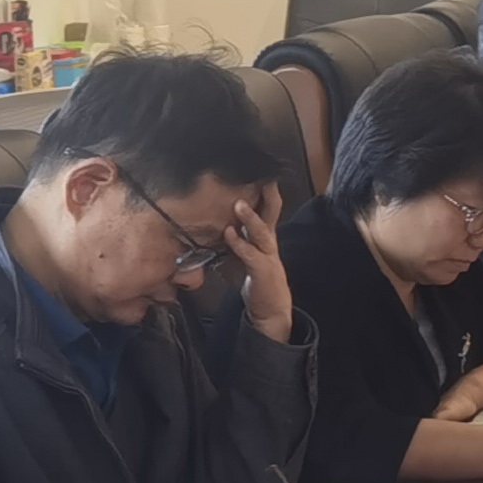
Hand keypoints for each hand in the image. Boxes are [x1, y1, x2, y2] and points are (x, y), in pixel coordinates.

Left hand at [223, 186, 295, 339]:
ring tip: (239, 203)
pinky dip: (239, 244)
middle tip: (261, 176)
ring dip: (250, 218)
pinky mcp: (263, 271)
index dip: (264, 191)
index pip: (267, 209)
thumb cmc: (254, 281)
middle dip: (266, 194)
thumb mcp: (240, 257)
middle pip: (272, 213)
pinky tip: (229, 234)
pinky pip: (251, 254)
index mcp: (265, 238)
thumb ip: (230, 242)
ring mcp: (268, 256)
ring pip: (262, 232)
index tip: (259, 171)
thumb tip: (211, 228)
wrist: (270, 311)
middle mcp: (270, 243)